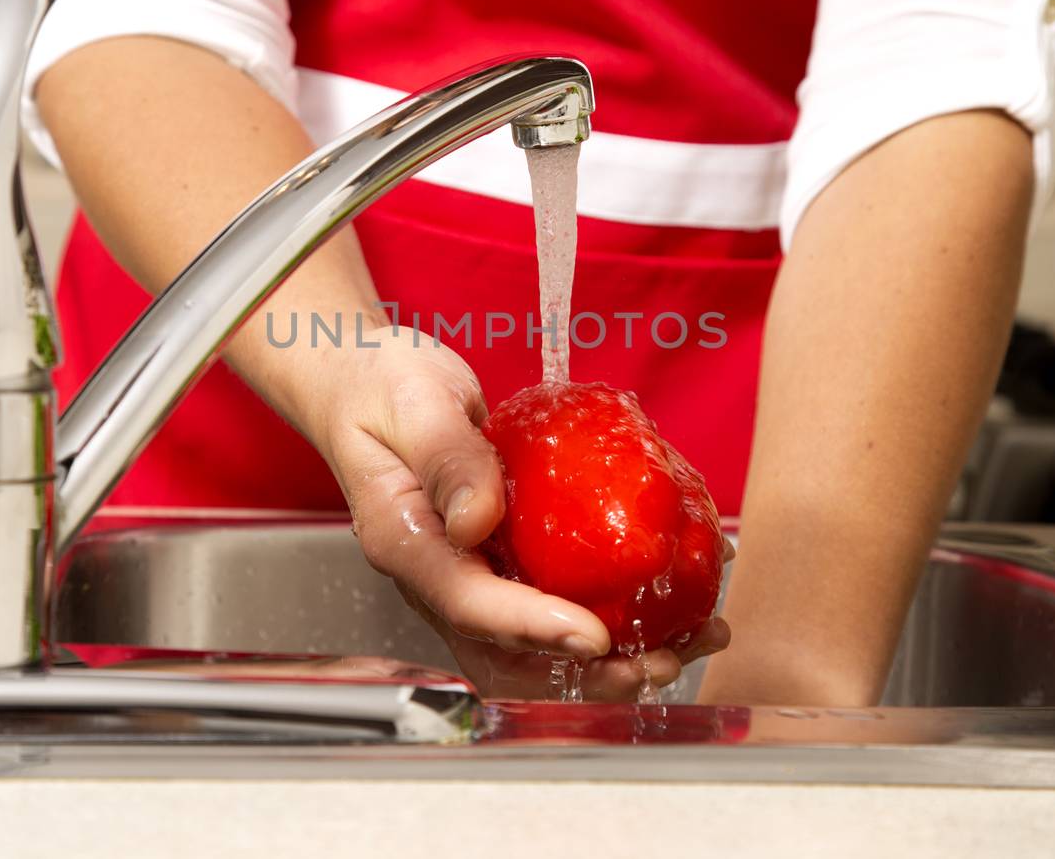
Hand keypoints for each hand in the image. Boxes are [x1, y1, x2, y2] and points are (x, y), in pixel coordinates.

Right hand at [282, 321, 729, 699]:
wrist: (365, 381)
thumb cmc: (382, 385)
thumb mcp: (413, 403)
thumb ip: (446, 457)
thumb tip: (477, 521)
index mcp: (407, 543)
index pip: (469, 605)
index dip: (533, 628)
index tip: (593, 635)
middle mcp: (438, 577)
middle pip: (509, 656)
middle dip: (586, 673)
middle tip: (661, 658)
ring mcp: (472, 575)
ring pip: (540, 649)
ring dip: (616, 659)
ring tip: (690, 639)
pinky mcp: (503, 564)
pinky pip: (558, 604)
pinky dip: (619, 616)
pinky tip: (679, 600)